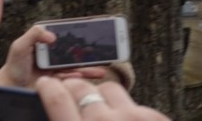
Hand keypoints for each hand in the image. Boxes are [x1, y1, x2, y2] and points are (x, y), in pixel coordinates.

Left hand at [0, 25, 105, 88]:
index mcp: (44, 41)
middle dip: (88, 49)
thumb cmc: (14, 65)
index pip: (63, 34)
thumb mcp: (20, 46)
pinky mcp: (59, 80)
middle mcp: (53, 53)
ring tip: (103, 64)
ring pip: (77, 64)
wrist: (12, 87)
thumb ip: (33, 35)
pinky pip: (75, 77)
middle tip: (101, 48)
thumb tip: (52, 35)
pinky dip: (84, 76)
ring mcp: (57, 66)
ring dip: (90, 64)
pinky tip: (92, 74)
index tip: (90, 30)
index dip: (77, 32)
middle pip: (74, 49)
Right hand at [36, 77, 169, 120]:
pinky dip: (128, 110)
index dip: (48, 87)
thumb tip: (55, 112)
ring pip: (108, 89)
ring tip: (103, 113)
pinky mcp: (156, 118)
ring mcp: (133, 118)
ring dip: (102, 98)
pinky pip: (135, 104)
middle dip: (72, 89)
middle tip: (72, 97)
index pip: (56, 98)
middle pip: (80, 89)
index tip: (46, 84)